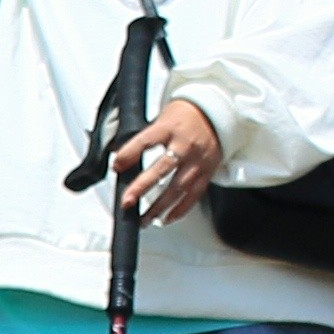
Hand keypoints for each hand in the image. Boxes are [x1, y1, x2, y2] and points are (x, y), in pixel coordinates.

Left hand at [108, 98, 221, 222]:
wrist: (216, 114)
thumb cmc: (185, 116)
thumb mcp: (161, 119)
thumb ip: (143, 139)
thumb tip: (120, 159)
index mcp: (170, 128)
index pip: (146, 141)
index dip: (129, 154)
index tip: (116, 166)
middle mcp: (184, 145)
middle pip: (163, 168)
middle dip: (143, 187)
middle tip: (127, 201)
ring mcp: (197, 161)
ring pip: (178, 187)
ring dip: (160, 206)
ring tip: (144, 219)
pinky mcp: (207, 172)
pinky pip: (194, 195)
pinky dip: (180, 209)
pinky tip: (167, 218)